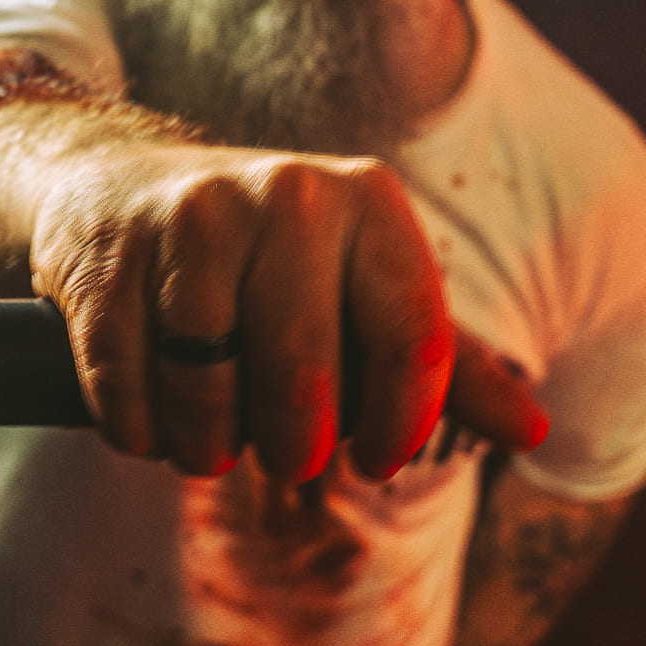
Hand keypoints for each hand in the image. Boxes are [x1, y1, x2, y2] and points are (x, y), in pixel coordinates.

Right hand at [30, 142, 545, 480]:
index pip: (414, 340)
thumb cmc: (274, 264)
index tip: (378, 460)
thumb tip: (534, 429)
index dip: (401, 425)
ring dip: (205, 444)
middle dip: (293, 448)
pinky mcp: (110, 250)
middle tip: (283, 456)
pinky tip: (148, 422)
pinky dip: (137, 426)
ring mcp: (193, 215)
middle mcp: (290, 194)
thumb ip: (449, 364)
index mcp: (370, 202)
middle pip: (305, 378)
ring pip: (209, 385)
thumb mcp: (367, 292)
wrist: (123, 184)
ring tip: (209, 440)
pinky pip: (127, 380)